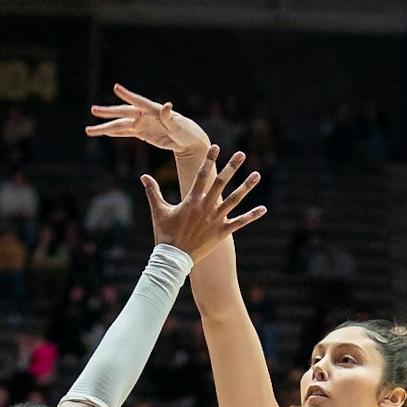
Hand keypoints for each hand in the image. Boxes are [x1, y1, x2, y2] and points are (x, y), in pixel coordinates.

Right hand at [87, 83, 208, 158]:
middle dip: (108, 112)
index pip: (139, 102)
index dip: (128, 96)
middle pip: (123, 113)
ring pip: (120, 125)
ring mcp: (142, 124)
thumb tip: (166, 105)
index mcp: (154, 111)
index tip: (116, 88)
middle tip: (93, 109)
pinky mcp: (142, 132)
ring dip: (105, 127)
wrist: (188, 140)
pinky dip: (114, 133)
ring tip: (89, 129)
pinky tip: (103, 132)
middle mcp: (145, 115)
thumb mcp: (179, 126)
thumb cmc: (186, 131)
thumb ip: (169, 118)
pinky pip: (125, 132)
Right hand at [140, 148, 264, 261]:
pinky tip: (263, 209)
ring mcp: (215, 220)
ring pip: (234, 200)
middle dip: (232, 167)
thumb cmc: (165, 234)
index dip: (209, 160)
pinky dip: (251, 216)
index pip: (202, 175)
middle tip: (242, 154)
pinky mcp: (221, 232)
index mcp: (191, 200)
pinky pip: (239, 223)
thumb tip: (143, 176)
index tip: (217, 147)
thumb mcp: (158, 211)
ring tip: (257, 174)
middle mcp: (205, 207)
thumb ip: (153, 192)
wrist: (173, 259)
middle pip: (221, 183)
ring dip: (246, 187)